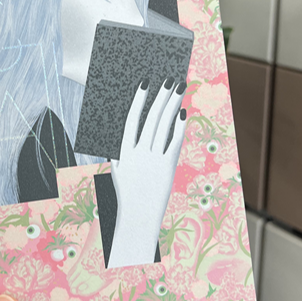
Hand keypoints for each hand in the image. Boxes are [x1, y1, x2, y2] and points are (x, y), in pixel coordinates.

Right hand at [108, 78, 186, 267]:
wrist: (136, 221)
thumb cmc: (126, 195)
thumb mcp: (117, 171)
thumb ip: (119, 152)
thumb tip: (127, 128)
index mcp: (123, 153)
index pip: (131, 119)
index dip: (138, 99)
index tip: (145, 82)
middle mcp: (138, 154)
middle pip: (152, 119)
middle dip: (161, 97)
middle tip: (170, 80)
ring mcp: (153, 162)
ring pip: (164, 127)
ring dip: (173, 105)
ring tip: (179, 89)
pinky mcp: (167, 169)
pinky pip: (175, 143)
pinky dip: (180, 127)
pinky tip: (184, 114)